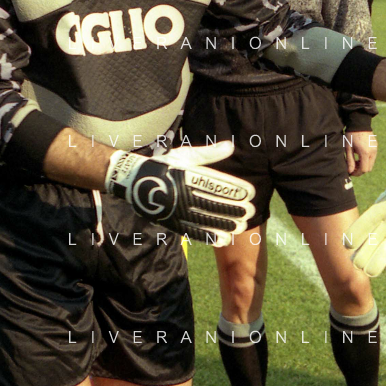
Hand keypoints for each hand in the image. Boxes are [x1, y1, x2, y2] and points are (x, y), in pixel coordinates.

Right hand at [104, 142, 255, 244]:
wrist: (134, 182)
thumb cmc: (164, 164)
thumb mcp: (185, 154)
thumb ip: (209, 153)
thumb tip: (230, 146)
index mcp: (186, 176)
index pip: (215, 184)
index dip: (234, 190)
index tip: (251, 193)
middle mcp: (182, 194)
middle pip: (212, 204)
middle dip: (233, 209)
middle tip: (251, 211)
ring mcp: (176, 210)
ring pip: (204, 220)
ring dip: (225, 224)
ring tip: (242, 226)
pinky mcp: (172, 222)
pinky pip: (192, 232)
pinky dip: (209, 237)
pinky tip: (224, 240)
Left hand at [345, 130, 376, 176]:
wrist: (359, 123)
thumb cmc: (351, 135)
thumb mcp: (348, 148)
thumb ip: (350, 161)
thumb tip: (350, 171)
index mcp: (365, 153)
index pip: (364, 169)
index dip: (357, 173)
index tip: (351, 172)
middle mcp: (372, 152)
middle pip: (369, 168)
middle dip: (361, 170)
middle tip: (353, 167)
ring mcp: (375, 149)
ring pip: (371, 163)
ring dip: (364, 165)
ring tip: (356, 161)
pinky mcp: (376, 146)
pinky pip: (373, 157)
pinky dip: (367, 160)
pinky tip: (360, 155)